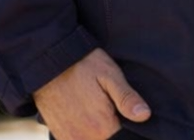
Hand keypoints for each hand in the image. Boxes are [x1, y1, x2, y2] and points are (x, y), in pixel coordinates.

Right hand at [34, 48, 150, 139]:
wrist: (48, 61)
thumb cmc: (82, 65)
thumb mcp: (110, 74)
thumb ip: (127, 98)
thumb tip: (145, 115)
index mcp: (102, 127)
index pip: (124, 137)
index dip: (128, 127)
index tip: (124, 114)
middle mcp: (85, 138)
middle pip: (109, 139)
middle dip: (112, 129)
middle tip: (109, 107)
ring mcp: (71, 139)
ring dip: (99, 132)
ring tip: (96, 110)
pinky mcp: (60, 136)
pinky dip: (85, 134)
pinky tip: (87, 118)